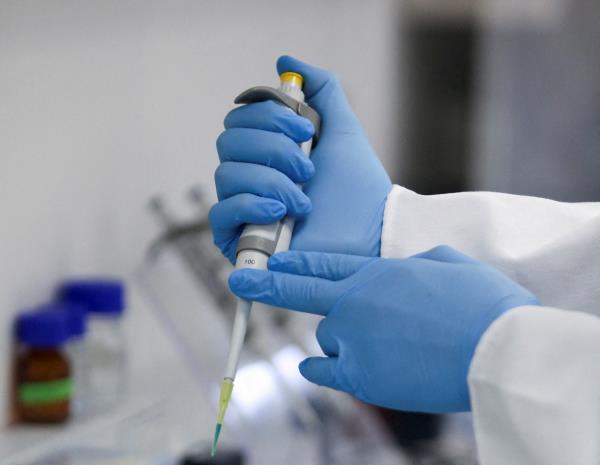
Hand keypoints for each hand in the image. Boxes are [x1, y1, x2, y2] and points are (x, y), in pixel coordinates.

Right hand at [210, 55, 391, 262]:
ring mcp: (244, 210)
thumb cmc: (358, 188)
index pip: (240, 119)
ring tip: (304, 200)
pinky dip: (250, 204)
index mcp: (268, 151)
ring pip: (226, 174)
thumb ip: (321, 90)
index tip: (307, 129)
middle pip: (228, 142)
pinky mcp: (240, 241)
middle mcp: (251, 178)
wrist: (371, 233)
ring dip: (270, 181)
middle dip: (272, 149)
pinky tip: (280, 211)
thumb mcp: (342, 128)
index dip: (269, 116)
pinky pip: (220, 213)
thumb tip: (285, 62)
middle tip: (308, 168)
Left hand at [228, 246, 539, 412]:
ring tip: (387, 349)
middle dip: (267, 284)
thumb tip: (406, 274)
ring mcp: (353, 340)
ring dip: (342, 341)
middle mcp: (356, 302)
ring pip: (327, 338)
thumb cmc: (485, 306)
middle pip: (300, 291)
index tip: (274, 262)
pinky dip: (319, 368)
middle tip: (239, 281)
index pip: (326, 263)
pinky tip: (313, 367)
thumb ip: (417, 267)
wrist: (495, 350)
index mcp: (379, 272)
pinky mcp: (360, 376)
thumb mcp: (451, 265)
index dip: (297, 263)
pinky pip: (324, 370)